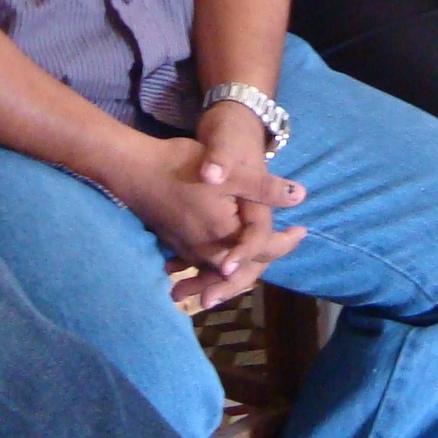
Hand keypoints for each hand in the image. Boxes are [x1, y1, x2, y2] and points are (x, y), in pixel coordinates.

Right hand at [156, 104, 308, 311]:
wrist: (135, 171)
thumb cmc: (183, 168)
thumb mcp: (231, 175)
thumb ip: (265, 189)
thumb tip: (300, 195)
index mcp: (226, 236)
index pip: (264, 250)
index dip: (286, 242)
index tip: (302, 231)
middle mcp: (208, 252)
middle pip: (245, 267)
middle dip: (267, 257)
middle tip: (289, 241)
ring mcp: (189, 252)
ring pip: (223, 269)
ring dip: (243, 266)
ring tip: (261, 255)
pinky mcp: (177, 246)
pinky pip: (203, 264)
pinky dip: (218, 264)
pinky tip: (224, 257)